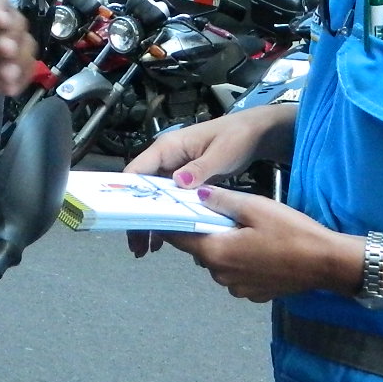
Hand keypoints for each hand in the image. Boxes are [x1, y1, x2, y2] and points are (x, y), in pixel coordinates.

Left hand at [0, 0, 35, 99]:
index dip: (0, 8)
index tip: (1, 21)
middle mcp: (1, 22)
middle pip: (17, 23)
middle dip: (13, 36)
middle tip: (4, 49)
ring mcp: (10, 45)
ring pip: (26, 47)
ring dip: (19, 60)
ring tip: (6, 75)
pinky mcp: (13, 66)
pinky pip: (25, 70)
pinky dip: (20, 79)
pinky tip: (9, 89)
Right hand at [123, 107, 293, 256]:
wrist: (255, 133)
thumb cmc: (236, 137)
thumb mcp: (220, 153)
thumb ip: (200, 169)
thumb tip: (178, 182)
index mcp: (168, 148)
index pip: (137, 171)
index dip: (127, 195)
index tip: (127, 221)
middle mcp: (166, 159)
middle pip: (141, 190)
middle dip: (137, 217)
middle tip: (137, 245)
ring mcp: (174, 170)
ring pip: (153, 199)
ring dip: (149, 222)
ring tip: (145, 248)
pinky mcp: (185, 181)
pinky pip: (168, 201)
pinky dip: (165, 219)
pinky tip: (163, 240)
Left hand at [163, 187, 360, 302]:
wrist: (326, 263)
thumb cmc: (291, 232)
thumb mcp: (256, 207)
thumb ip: (222, 200)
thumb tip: (196, 194)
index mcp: (216, 252)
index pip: (179, 239)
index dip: (173, 223)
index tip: (172, 210)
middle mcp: (220, 275)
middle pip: (200, 250)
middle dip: (206, 232)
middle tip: (225, 214)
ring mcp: (237, 288)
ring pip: (219, 262)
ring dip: (225, 247)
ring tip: (247, 231)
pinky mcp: (253, 294)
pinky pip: (237, 274)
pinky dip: (241, 262)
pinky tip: (261, 250)